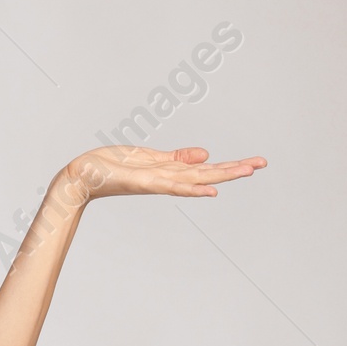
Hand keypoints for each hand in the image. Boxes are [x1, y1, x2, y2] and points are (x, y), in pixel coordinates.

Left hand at [62, 144, 265, 205]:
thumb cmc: (111, 166)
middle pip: (208, 175)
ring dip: (223, 176)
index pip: (206, 169)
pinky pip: (173, 187)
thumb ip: (178, 157)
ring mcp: (158, 182)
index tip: (255, 162)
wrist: (83, 175)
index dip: (231, 165)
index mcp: (170, 171)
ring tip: (247, 171)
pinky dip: (192, 190)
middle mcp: (168, 179)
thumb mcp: (150, 156)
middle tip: (263, 163)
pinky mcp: (144, 183)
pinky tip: (210, 191)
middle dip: (236, 169)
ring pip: (197, 180)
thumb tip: (207, 154)